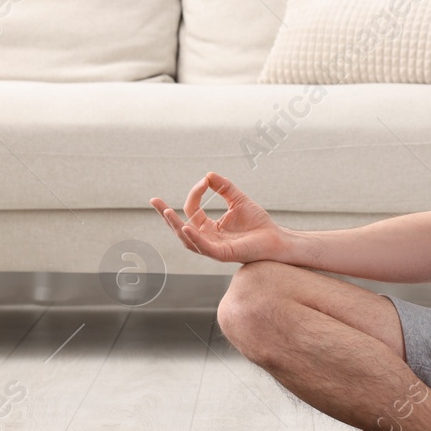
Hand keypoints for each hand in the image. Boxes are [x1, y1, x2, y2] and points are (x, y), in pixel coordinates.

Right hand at [150, 172, 288, 264]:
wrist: (276, 238)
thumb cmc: (258, 223)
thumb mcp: (238, 199)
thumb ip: (224, 188)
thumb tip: (207, 175)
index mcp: (209, 228)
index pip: (192, 211)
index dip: (195, 194)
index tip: (204, 181)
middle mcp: (208, 239)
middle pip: (181, 228)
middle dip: (166, 216)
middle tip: (154, 201)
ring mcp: (213, 248)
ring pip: (188, 240)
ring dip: (175, 226)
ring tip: (166, 212)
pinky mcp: (223, 254)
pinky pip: (204, 248)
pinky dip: (194, 238)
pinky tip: (186, 227)